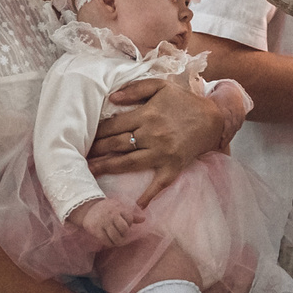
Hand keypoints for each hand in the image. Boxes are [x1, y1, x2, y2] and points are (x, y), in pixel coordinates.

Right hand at [71, 196, 141, 248]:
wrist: (88, 208)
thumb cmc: (107, 208)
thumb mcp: (119, 208)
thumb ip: (131, 215)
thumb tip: (144, 219)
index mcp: (118, 208)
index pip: (129, 220)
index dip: (128, 224)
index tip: (124, 225)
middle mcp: (111, 215)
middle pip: (124, 229)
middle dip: (124, 234)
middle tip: (121, 234)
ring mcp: (103, 222)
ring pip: (116, 237)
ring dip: (118, 241)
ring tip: (116, 239)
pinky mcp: (96, 230)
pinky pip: (106, 241)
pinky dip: (110, 243)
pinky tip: (109, 241)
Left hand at [88, 75, 228, 197]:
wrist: (214, 118)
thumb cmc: (184, 101)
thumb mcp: (161, 86)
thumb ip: (135, 89)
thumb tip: (111, 98)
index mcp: (146, 115)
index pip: (113, 125)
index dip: (95, 132)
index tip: (82, 138)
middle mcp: (152, 135)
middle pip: (117, 145)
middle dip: (96, 151)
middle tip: (78, 157)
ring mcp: (162, 153)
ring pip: (128, 163)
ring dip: (107, 168)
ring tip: (90, 173)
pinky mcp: (173, 167)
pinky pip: (158, 184)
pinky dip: (147, 196)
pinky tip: (135, 206)